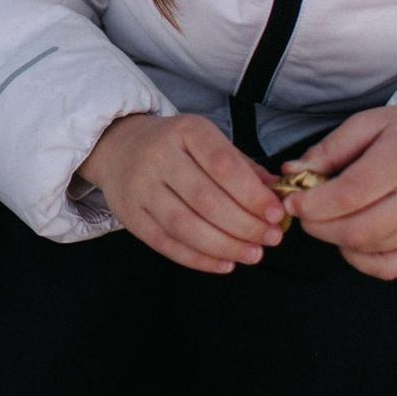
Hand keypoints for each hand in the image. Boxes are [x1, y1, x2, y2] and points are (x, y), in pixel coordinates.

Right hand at [77, 113, 284, 272]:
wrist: (118, 146)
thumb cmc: (175, 146)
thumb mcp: (207, 141)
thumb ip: (242, 166)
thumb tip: (277, 193)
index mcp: (185, 131)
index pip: (223, 165)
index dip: (252, 194)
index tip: (276, 214)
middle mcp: (159, 156)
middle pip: (206, 199)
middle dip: (244, 225)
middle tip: (271, 239)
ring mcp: (140, 187)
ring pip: (185, 225)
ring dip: (224, 246)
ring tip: (253, 254)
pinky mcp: (130, 215)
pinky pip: (165, 243)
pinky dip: (198, 259)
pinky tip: (224, 264)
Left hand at [282, 105, 396, 280]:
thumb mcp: (371, 123)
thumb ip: (330, 148)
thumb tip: (293, 172)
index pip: (351, 193)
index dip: (314, 203)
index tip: (292, 200)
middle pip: (357, 229)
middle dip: (317, 226)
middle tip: (302, 213)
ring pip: (368, 249)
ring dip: (334, 238)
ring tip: (326, 218)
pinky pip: (388, 268)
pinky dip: (359, 259)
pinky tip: (350, 238)